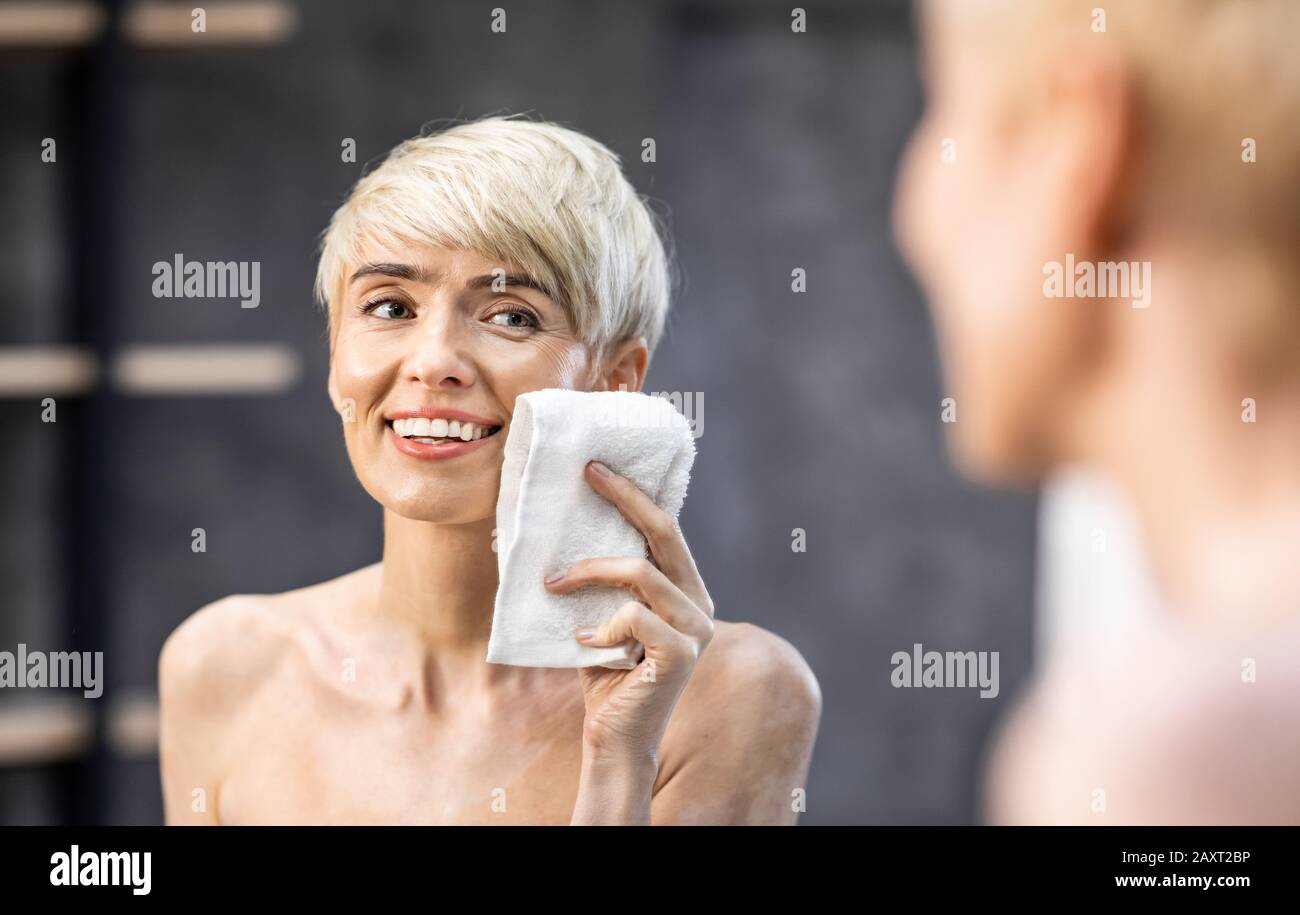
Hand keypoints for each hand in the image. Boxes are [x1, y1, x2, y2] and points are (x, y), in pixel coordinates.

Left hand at [544, 460, 715, 765]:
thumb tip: (564, 525)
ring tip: (554, 585)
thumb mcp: (602, 612)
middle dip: (624, 498)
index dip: (632, 494)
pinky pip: (634, 615)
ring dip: (588, 573)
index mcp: (686, 590)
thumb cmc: (603, 674)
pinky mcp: (681, 655)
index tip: (596, 467)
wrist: (614, 739)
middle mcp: (700, 604)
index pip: (665, 529)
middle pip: (665, 533)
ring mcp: (696, 630)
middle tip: (587, 475)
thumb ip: (603, 578)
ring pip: (640, 572)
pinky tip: (583, 643)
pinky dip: (601, 625)